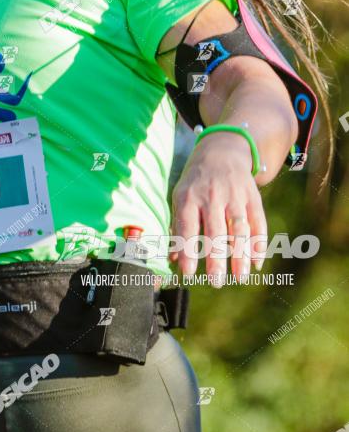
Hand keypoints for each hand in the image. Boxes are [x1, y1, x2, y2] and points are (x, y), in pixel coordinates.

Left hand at [170, 132, 267, 285]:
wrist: (222, 150)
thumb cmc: (195, 181)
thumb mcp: (180, 196)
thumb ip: (178, 227)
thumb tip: (173, 259)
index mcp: (188, 197)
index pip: (187, 227)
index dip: (187, 251)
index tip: (188, 274)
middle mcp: (212, 196)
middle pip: (215, 231)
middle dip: (216, 259)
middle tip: (216, 282)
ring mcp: (234, 196)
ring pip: (239, 229)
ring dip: (241, 255)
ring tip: (240, 277)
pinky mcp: (252, 197)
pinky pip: (258, 222)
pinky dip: (259, 244)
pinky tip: (257, 263)